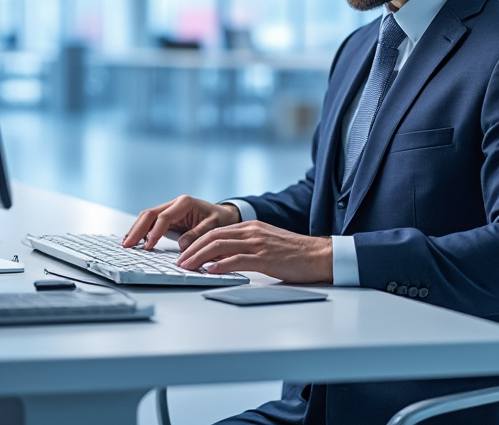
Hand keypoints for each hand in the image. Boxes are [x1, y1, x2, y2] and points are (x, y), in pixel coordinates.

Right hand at [123, 195, 240, 250]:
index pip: (164, 217)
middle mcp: (174, 204)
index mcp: (185, 203)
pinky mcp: (167, 218)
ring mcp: (169, 210)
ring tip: (126, 244)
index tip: (149, 246)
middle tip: (127, 244)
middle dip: (137, 229)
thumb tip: (182, 245)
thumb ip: (198, 234)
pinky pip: (150, 223)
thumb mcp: (214, 226)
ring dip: (136, 230)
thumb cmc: (220, 219)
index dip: (155, 232)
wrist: (224, 214)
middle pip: (149, 214)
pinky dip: (141, 231)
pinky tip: (135, 241)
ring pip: (147, 217)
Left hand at [175, 221, 332, 283]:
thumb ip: (244, 249)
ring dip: (199, 258)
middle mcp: (251, 232)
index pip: (215, 232)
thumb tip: (220, 261)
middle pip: (213, 237)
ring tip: (187, 267)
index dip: (196, 243)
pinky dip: (220, 265)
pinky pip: (238, 259)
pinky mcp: (266, 258)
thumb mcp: (266, 244)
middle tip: (179, 262)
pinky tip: (210, 271)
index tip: (184, 254)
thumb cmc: (294, 254)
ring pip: (220, 246)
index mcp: (250, 227)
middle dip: (192, 250)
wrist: (319, 255)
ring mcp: (258, 244)